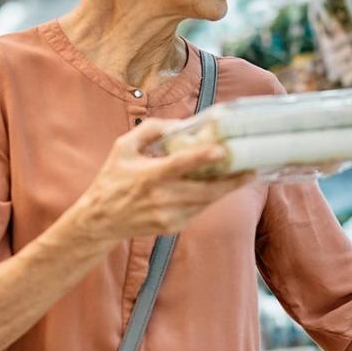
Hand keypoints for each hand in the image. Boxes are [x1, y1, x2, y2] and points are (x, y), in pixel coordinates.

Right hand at [67, 119, 255, 240]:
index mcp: (148, 176)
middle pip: (204, 190)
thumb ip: (151, 130)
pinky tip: (219, 188)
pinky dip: (209, 199)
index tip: (221, 150)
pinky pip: (198, 210)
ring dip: (225, 190)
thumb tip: (180, 123)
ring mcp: (168, 216)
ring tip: (244, 176)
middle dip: (231, 181)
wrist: (100, 221)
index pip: (178, 165)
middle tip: (251, 169)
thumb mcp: (123, 147)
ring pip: (205, 202)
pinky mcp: (172, 227)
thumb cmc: (112, 180)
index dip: (201, 158)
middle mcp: (160, 198)